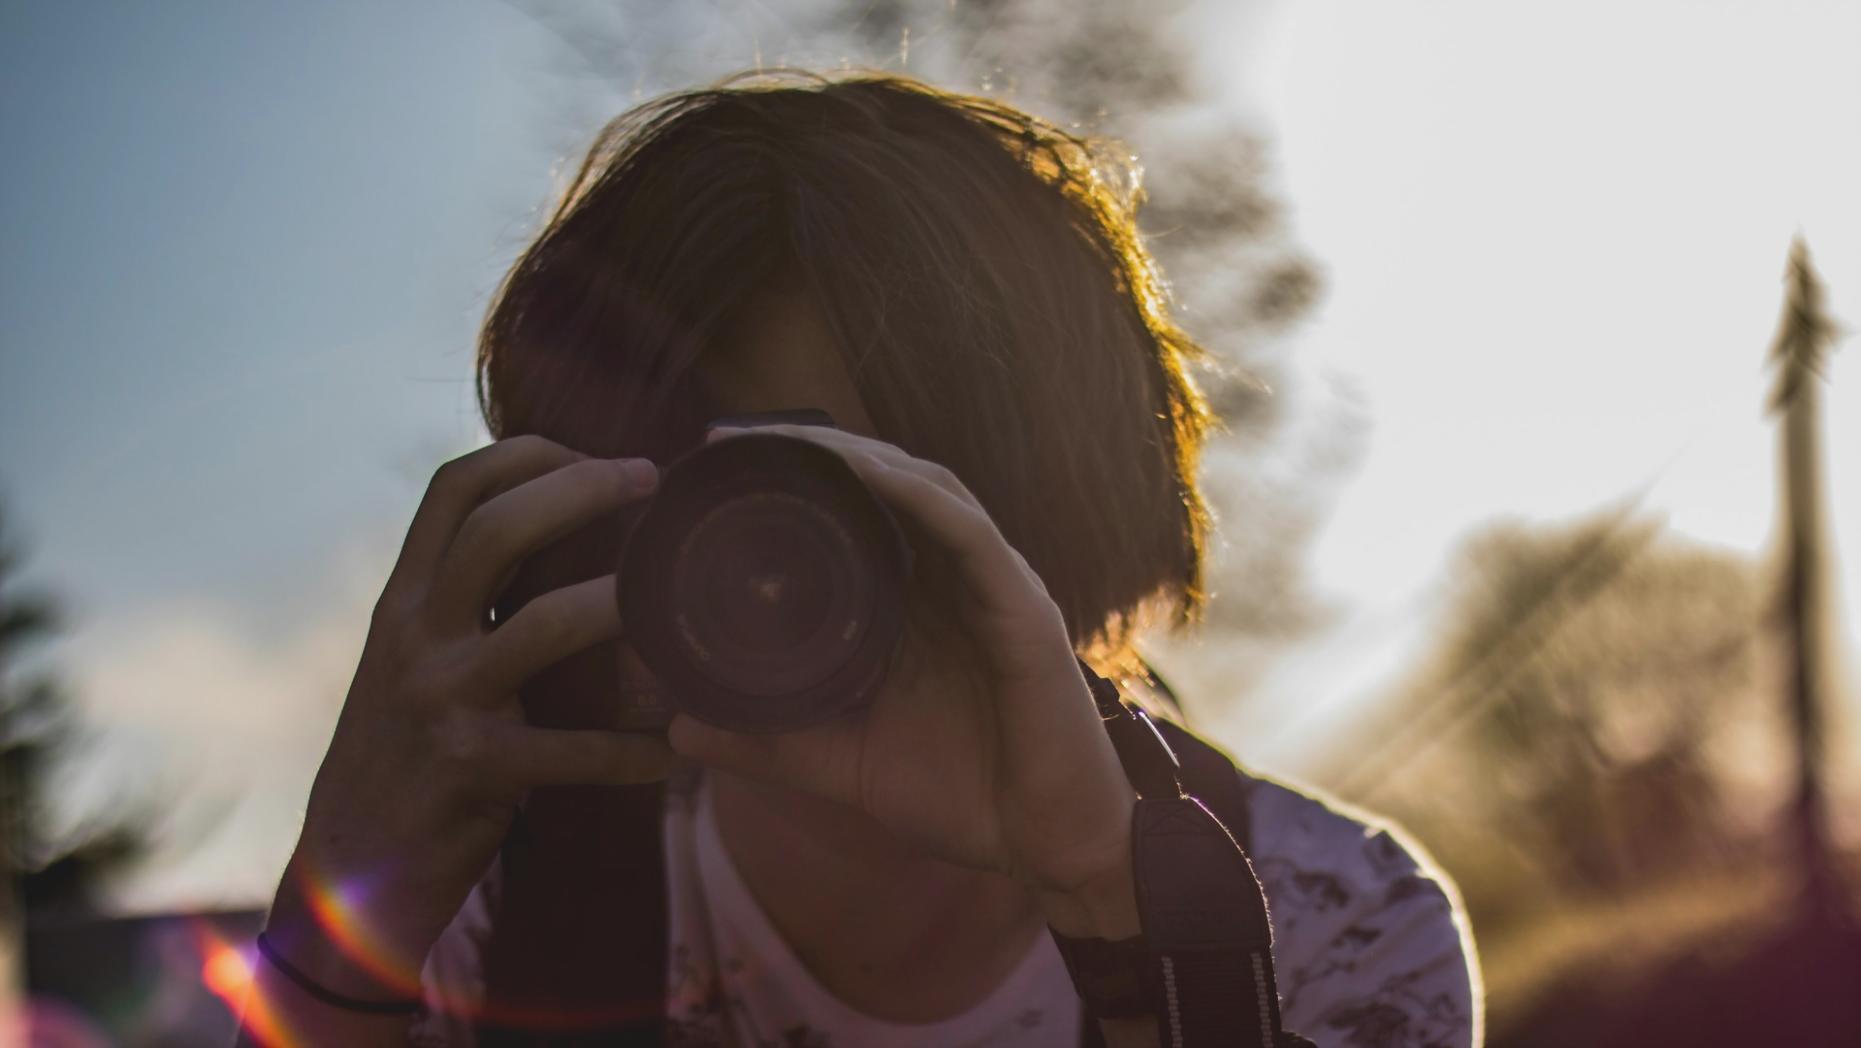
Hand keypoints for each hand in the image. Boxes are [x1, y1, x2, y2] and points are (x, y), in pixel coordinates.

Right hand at [265, 436, 680, 1000]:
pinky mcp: (474, 770)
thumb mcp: (411, 660)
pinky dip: (635, 752)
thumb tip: (548, 537)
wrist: (347, 873)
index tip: (595, 456)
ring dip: (621, 606)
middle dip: (582, 489)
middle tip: (652, 481)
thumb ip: (462, 603)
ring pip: (543, 624)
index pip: (454, 489)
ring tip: (679, 603)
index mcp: (404, 600)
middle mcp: (415, 635)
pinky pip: (575, 752)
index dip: (526, 454)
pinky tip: (681, 751)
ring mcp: (441, 700)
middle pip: (497, 528)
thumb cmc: (401, 753)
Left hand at [667, 426, 1139, 936]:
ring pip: (928, 489)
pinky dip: (922, 498)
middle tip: (733, 437)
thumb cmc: (960, 796)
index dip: (796, 478)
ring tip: (791, 441)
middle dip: (814, 451)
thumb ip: (769, 741)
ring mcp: (992, 588)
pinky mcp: (1022, 610)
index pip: (857, 513)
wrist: (1045, 848)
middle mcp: (954, 580)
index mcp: (917, 604)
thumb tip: (679, 728)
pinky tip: (874, 475)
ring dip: (861, 458)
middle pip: (886, 483)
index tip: (717, 461)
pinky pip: (971, 534)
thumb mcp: (842, 763)